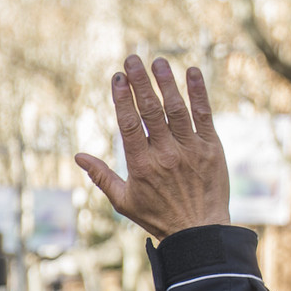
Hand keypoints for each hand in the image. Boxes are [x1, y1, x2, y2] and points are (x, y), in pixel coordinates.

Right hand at [75, 56, 230, 241]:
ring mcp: (190, 149)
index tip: (117, 77)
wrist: (199, 231)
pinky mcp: (211, 147)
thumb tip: (78, 156)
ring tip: (158, 62)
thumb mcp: (123, 201)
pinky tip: (192, 72)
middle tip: (133, 59)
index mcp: (141, 165)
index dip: (123, 99)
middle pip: (151, 110)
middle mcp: (165, 154)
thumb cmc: (158, 216)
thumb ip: (101, 176)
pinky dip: (199, 93)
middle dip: (141, 82)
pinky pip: (204, 115)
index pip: (129, 124)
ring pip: (177, 109)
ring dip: (167, 82)